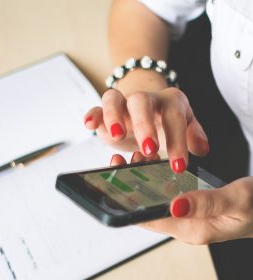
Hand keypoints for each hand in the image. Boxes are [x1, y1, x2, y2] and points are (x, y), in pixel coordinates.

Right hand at [85, 87, 208, 172]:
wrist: (147, 110)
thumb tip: (202, 149)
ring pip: (114, 100)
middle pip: (142, 103)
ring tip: (118, 136)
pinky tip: (89, 125)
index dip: (177, 142)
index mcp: (170, 103)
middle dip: (145, 126)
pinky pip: (96, 108)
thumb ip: (193, 136)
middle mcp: (146, 99)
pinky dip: (92, 115)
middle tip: (150, 149)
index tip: (178, 166)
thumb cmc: (166, 122)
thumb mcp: (184, 128)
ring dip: (114, 116)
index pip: (175, 118)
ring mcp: (123, 104)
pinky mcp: (105, 112)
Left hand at [110, 153, 252, 243]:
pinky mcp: (193, 208)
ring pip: (158, 202)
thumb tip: (176, 206)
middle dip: (133, 189)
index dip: (131, 204)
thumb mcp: (237, 200)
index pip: (153, 220)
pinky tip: (153, 165)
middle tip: (122, 163)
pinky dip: (158, 181)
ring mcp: (190, 218)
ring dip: (145, 182)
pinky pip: (168, 197)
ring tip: (136, 158)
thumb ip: (207, 203)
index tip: (116, 183)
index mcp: (194, 230)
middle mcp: (187, 227)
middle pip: (150, 211)